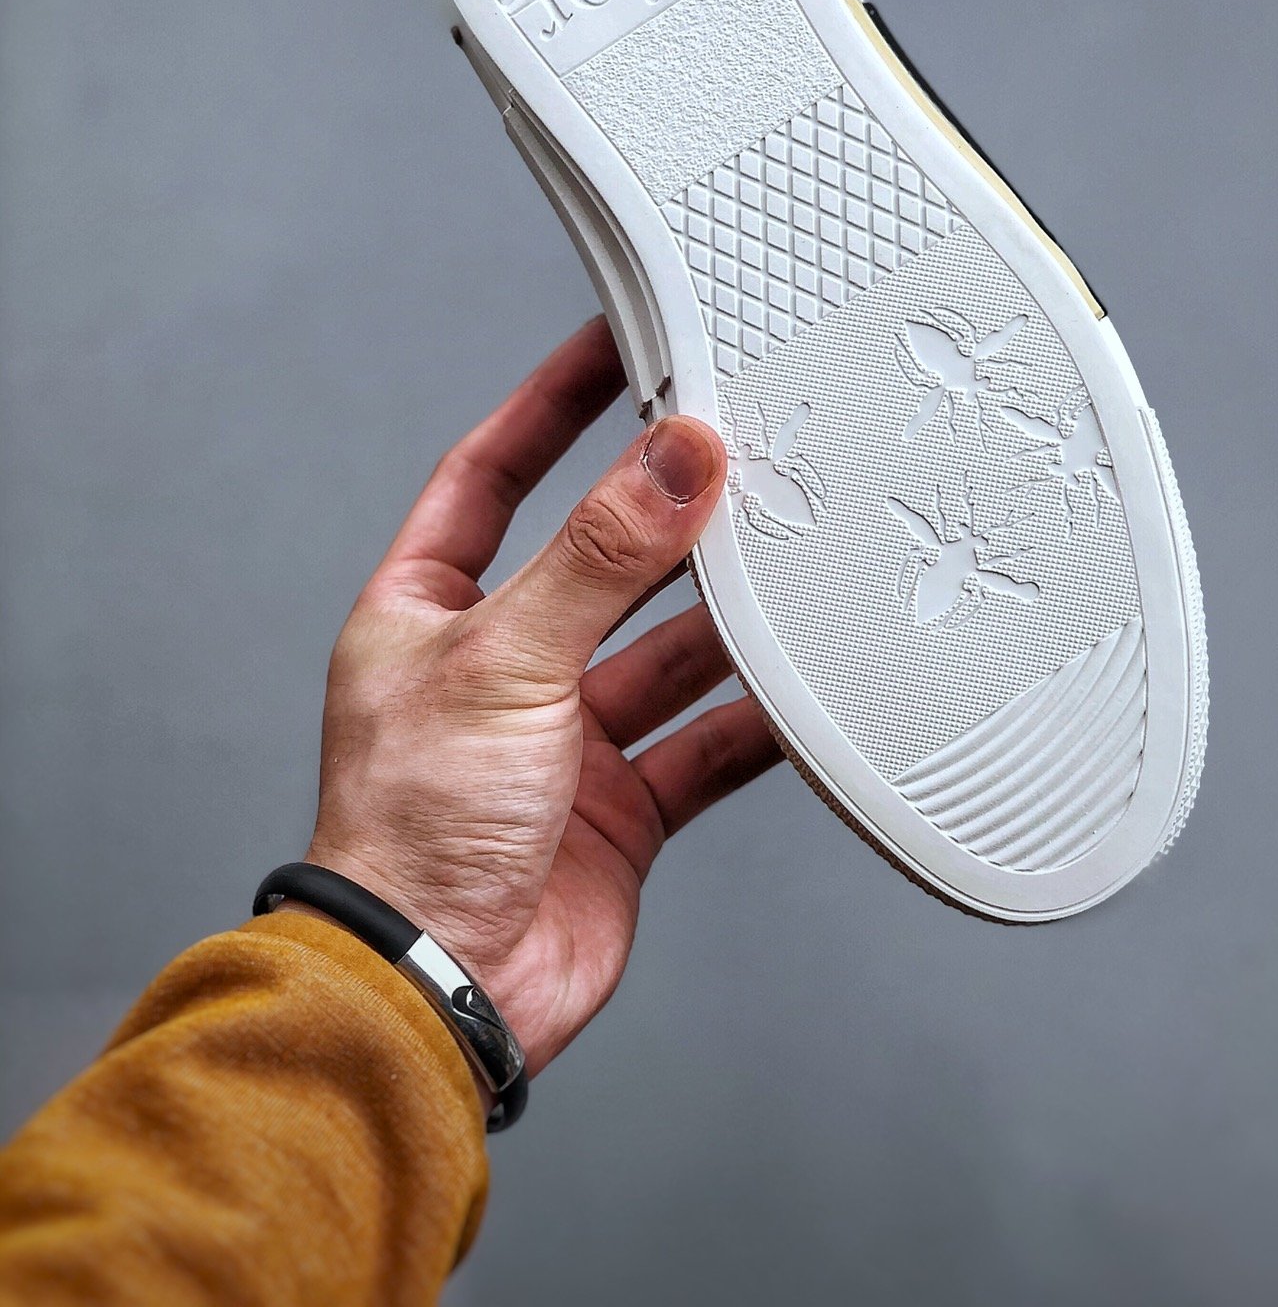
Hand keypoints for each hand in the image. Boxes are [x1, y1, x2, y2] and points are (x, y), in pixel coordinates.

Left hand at [302, 316, 780, 1084]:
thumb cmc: (412, 831)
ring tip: (794, 559)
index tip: (614, 343)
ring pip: (666, 650)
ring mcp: (564, 738)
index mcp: (428, 610)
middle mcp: (499, 664)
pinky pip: (707, 742)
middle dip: (668, 514)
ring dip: (724, 616)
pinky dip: (758, 719)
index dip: (551, 405)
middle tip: (741, 450)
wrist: (440, 992)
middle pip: (600, 559)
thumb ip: (601, 556)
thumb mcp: (505, 659)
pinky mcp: (622, 806)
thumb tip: (676, 457)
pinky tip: (807, 689)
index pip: (493, 472)